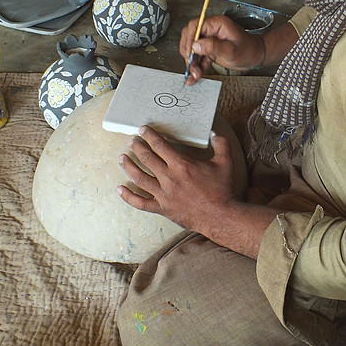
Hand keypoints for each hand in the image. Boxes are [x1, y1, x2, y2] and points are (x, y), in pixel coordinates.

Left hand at [117, 126, 238, 230]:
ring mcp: (163, 194)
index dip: (150, 136)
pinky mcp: (162, 208)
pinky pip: (140, 202)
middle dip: (137, 147)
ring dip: (128, 166)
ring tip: (122, 158)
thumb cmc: (222, 188)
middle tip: (131, 141)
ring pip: (139, 178)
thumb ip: (221, 144)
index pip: (160, 145)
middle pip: (147, 159)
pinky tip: (120, 188)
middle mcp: (169, 178)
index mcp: (181, 164)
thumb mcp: (225, 162)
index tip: (143, 130)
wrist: (219, 215)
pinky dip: (128, 196)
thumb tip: (214, 133)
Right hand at [179, 14, 264, 84]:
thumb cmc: (248, 50)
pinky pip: (200, 57)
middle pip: (190, 37)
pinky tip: (194, 76)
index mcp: (217, 24)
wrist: (255, 57)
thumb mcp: (231, 50)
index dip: (189, 39)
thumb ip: (213, 47)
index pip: (195, 26)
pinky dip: (197, 67)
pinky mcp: (210, 50)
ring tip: (195, 73)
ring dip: (192, 62)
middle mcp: (211, 30)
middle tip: (191, 65)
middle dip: (188, 52)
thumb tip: (195, 45)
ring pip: (193, 49)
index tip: (189, 52)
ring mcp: (210, 40)